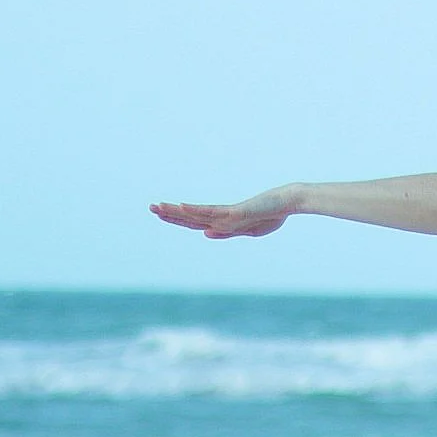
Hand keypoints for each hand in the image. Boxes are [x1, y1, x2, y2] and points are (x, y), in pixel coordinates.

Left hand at [150, 188, 295, 238]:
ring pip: (196, 214)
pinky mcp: (235, 211)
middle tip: (149, 207)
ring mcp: (227, 213)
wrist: (287, 202)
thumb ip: (226, 232)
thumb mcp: (248, 230)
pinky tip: (181, 207)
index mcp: (223, 222)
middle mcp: (221, 216)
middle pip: (190, 217)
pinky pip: (212, 211)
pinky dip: (196, 210)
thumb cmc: (271, 215)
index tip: (160, 212)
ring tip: (156, 207)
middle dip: (169, 213)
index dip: (176, 218)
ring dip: (175, 211)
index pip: (194, 222)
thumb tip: (205, 233)